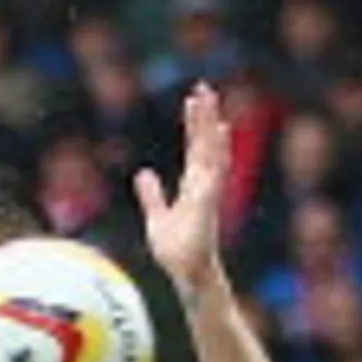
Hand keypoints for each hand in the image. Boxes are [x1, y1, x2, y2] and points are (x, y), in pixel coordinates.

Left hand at [135, 80, 231, 302]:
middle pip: (204, 143)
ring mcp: (208, 191)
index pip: (194, 148)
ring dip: (209, 126)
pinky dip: (216, 151)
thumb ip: (151, 195)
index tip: (192, 100)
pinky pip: (213, 171)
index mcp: (192, 185)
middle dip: (204, 116)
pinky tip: (219, 131)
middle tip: (203, 87)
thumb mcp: (156, 216)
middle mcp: (203, 184)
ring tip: (209, 101)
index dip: (194, 124)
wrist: (186, 273)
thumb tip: (143, 173)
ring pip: (211, 151)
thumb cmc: (176, 251)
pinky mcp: (207, 201)